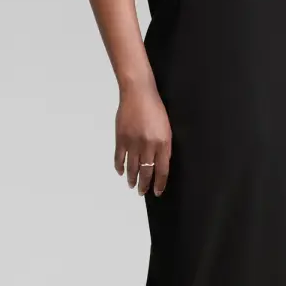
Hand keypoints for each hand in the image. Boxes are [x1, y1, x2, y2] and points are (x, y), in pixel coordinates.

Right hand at [114, 82, 171, 196]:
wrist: (138, 94)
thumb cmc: (155, 108)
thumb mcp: (166, 128)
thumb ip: (164, 146)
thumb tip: (161, 163)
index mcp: (163, 143)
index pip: (162, 170)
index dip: (160, 183)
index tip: (157, 191)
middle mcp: (148, 145)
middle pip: (147, 172)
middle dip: (145, 185)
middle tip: (142, 192)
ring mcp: (133, 143)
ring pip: (132, 168)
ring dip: (132, 179)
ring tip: (132, 185)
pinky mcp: (121, 138)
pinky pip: (119, 158)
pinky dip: (119, 167)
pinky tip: (120, 172)